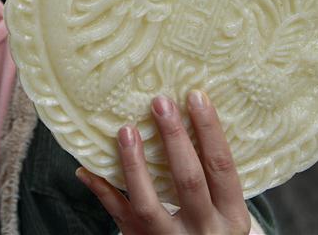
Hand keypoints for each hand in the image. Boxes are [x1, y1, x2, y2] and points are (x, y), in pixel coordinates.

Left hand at [77, 90, 250, 234]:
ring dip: (135, 163)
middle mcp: (204, 229)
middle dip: (174, 138)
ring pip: (149, 203)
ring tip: (126, 130)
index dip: (210, 130)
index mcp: (231, 215)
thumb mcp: (223, 207)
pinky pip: (118, 215)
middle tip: (160, 102)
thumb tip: (186, 112)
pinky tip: (86, 169)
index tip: (195, 96)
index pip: (221, 166)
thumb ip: (209, 173)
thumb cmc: (210, 225)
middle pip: (188, 180)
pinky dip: (101, 190)